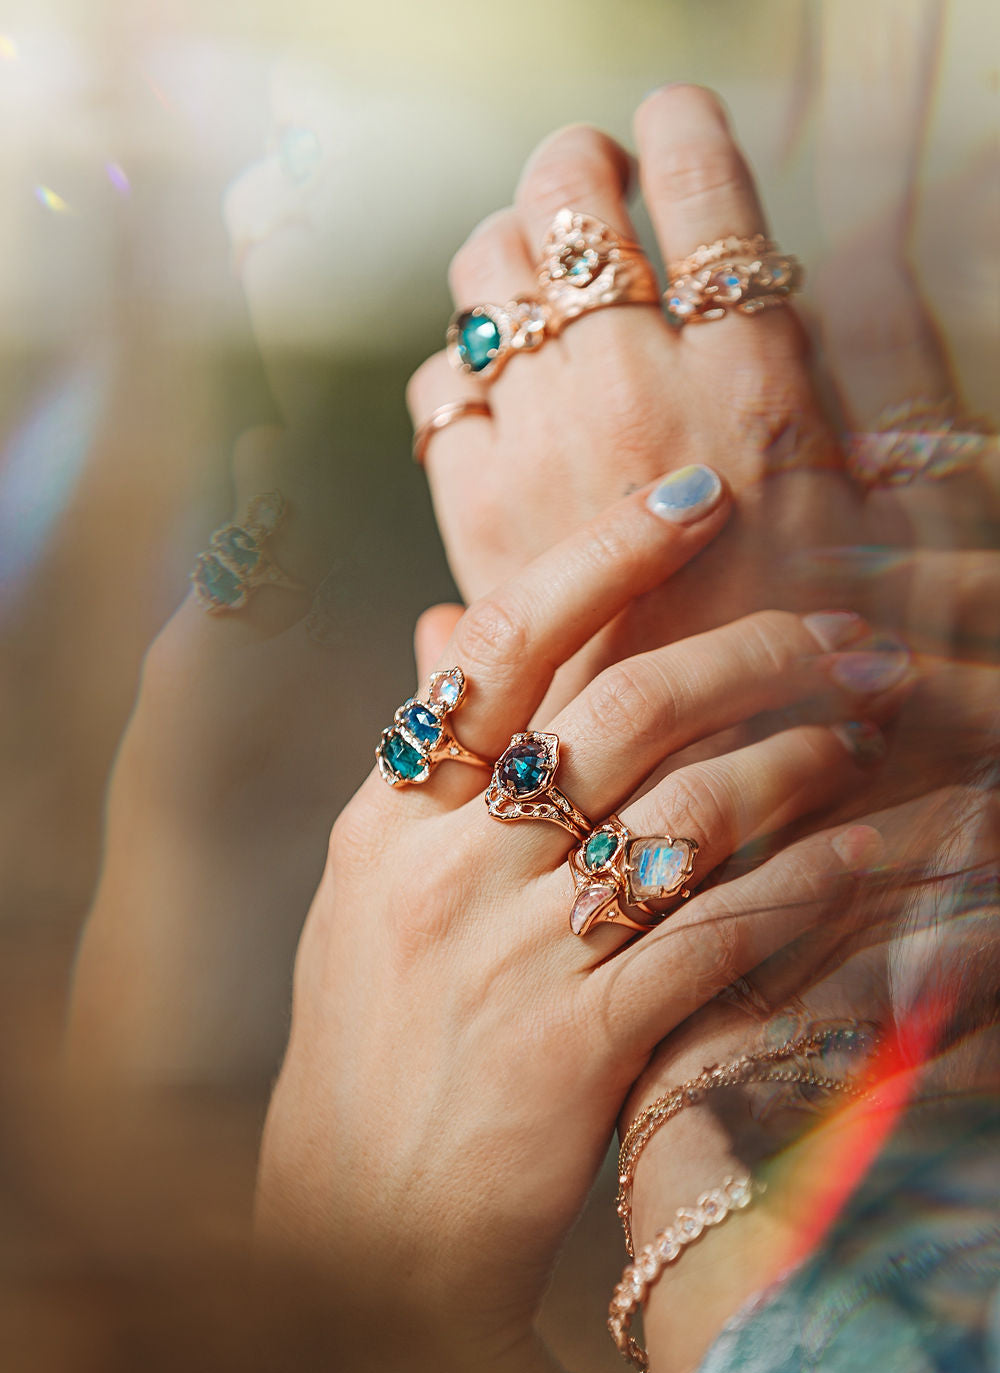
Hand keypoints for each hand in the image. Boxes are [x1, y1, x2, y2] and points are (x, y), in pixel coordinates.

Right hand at [255, 477, 897, 1372]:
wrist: (356, 1224)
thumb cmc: (366, 1043)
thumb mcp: (361, 886)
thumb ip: (418, 760)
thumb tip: (448, 626)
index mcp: (394, 813)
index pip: (508, 643)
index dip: (608, 557)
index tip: (697, 501)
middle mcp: (452, 867)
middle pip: (628, 708)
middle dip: (757, 652)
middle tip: (843, 637)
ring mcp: (515, 956)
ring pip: (694, 811)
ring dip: (801, 760)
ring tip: (863, 734)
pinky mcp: (578, 1047)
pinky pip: (721, 935)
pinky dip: (807, 884)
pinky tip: (867, 852)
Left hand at [408, 78, 995, 702]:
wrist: (714, 768)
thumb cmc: (810, 643)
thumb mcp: (857, 505)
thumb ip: (810, 387)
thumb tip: (765, 300)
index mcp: (755, 382)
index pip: (708, 193)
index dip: (684, 133)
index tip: (674, 123)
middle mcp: (639, 393)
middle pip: (564, 204)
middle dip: (574, 176)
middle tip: (593, 190)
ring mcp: (546, 447)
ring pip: (482, 275)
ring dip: (506, 252)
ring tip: (537, 273)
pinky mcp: (481, 511)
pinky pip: (439, 388)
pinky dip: (460, 368)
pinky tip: (493, 383)